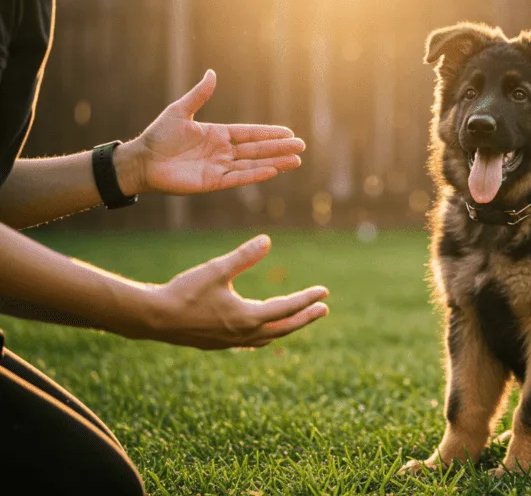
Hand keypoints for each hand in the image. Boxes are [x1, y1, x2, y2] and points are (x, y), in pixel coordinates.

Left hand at [114, 70, 305, 195]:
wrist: (142, 161)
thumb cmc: (158, 136)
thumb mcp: (180, 111)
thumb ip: (199, 95)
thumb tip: (212, 74)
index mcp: (217, 134)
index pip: (250, 133)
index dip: (269, 133)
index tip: (288, 132)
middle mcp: (222, 151)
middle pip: (257, 149)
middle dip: (279, 148)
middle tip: (302, 146)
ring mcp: (219, 167)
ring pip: (253, 164)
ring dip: (275, 162)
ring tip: (296, 161)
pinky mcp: (213, 182)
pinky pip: (238, 178)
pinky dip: (256, 175)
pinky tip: (273, 171)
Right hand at [140, 235, 328, 349]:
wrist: (152, 318)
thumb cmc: (184, 292)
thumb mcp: (216, 269)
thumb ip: (243, 256)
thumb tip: (267, 240)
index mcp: (248, 317)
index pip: (288, 308)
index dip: (308, 299)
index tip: (324, 292)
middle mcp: (244, 334)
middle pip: (284, 328)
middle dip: (305, 317)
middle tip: (323, 309)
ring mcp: (231, 342)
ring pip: (268, 338)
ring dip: (286, 328)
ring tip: (297, 319)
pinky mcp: (218, 344)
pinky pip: (250, 342)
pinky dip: (264, 335)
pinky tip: (260, 332)